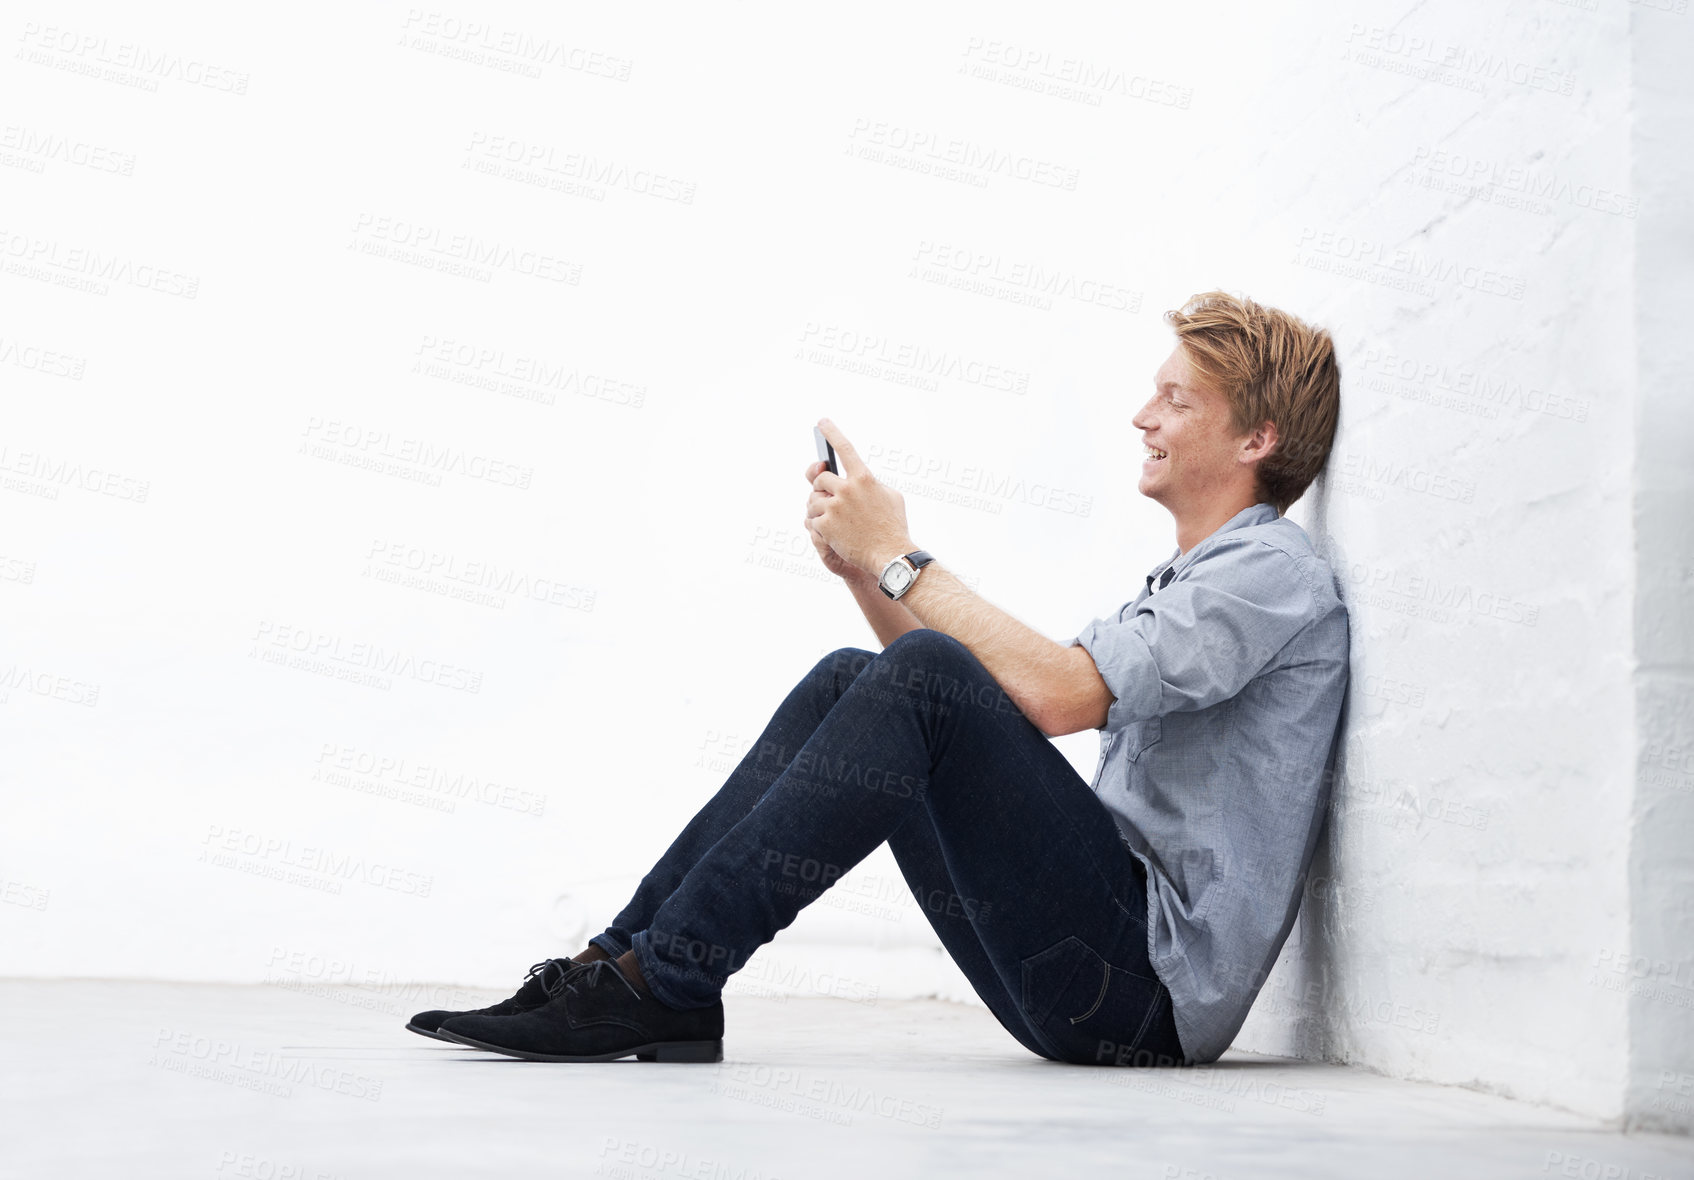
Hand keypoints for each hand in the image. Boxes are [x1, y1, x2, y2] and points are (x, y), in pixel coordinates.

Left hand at [804, 418, 914, 577]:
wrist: (889, 555)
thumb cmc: (893, 526)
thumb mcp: (892, 496)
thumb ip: (872, 483)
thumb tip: (857, 478)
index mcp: (864, 478)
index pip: (845, 448)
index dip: (832, 433)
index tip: (821, 422)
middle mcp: (847, 489)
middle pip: (820, 479)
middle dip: (822, 489)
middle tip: (830, 500)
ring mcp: (834, 508)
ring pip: (813, 501)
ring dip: (819, 510)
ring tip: (834, 522)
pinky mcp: (825, 525)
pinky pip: (813, 520)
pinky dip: (820, 527)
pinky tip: (834, 534)